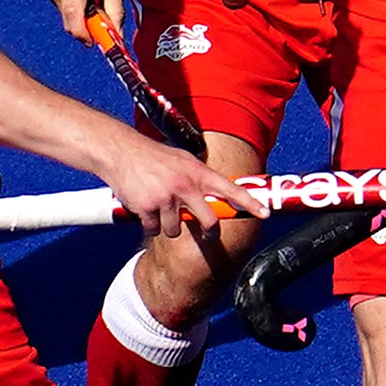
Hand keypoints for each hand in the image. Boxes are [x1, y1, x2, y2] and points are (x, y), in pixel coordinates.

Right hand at [96, 127, 241, 238]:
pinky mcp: (148, 209)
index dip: (249, 202)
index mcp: (197, 172)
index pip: (229, 189)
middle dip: (209, 232)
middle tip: (207, 233)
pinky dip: (149, 223)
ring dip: (168, 225)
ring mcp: (166, 199)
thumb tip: (215, 197)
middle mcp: (185, 185)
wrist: (120, 152)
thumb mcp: (182, 161)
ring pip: (176, 230)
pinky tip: (144, 207)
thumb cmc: (153, 157)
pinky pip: (154, 229)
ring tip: (158, 207)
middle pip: (208, 221)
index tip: (265, 213)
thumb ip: (198, 179)